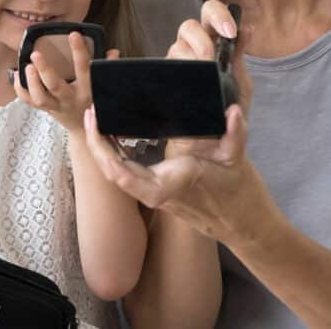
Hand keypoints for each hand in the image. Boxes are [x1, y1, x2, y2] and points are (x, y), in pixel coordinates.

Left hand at [15, 31, 118, 133]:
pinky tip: (17, 74)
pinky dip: (21, 89)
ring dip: (32, 82)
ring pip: (40, 98)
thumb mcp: (103, 87)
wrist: (84, 130)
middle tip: (36, 53)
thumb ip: (107, 69)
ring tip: (26, 66)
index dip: (79, 52)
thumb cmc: (94, 104)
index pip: (84, 69)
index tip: (74, 34)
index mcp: (87, 91)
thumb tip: (114, 51)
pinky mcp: (46, 110)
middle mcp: (70, 99)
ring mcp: (56, 106)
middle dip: (45, 70)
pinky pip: (30, 102)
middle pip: (55, 86)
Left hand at [84, 103, 263, 242]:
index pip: (122, 174)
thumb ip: (235, 135)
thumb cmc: (234, 190)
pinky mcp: (154, 188)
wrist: (238, 219)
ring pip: (116, 173)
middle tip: (92, 112)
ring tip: (98, 117)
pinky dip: (116, 153)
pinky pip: (127, 172)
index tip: (97, 123)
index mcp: (166, 186)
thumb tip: (232, 113)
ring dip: (104, 147)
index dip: (102, 150)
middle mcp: (153, 192)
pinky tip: (113, 134)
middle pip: (111, 172)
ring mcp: (151, 192)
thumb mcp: (236, 159)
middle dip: (96, 143)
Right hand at [165, 0, 252, 158]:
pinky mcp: (163, 84)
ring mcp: (176, 66)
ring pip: (175, 48)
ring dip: (190, 61)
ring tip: (201, 83)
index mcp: (214, 45)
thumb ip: (240, 59)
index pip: (211, 14)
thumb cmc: (225, 116)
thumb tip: (248, 28)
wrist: (210, 152)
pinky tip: (185, 94)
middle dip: (201, 39)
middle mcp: (192, 51)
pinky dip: (175, 77)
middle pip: (188, 26)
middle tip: (210, 59)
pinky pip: (163, 71)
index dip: (219, 14)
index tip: (230, 32)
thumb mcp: (240, 86)